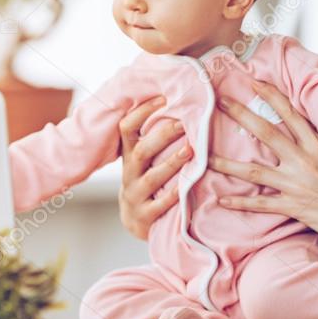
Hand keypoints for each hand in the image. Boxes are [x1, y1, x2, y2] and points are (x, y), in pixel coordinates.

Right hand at [117, 96, 191, 240]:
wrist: (135, 220)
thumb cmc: (147, 179)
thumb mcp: (144, 158)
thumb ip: (154, 136)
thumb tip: (177, 100)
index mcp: (129, 154)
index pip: (127, 128)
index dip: (142, 112)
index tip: (164, 98)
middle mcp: (129, 173)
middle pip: (141, 151)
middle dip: (163, 135)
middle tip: (184, 123)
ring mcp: (135, 195)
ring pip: (152, 177)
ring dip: (171, 162)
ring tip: (190, 150)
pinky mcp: (145, 216)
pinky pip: (159, 205)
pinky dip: (173, 194)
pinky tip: (187, 185)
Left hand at [209, 80, 317, 254]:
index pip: (290, 114)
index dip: (270, 96)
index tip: (253, 83)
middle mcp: (304, 161)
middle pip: (265, 133)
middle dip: (240, 115)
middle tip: (218, 102)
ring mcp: (297, 184)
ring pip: (254, 170)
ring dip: (226, 162)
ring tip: (204, 155)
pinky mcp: (295, 208)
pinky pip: (261, 204)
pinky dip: (241, 203)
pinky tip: (222, 200)